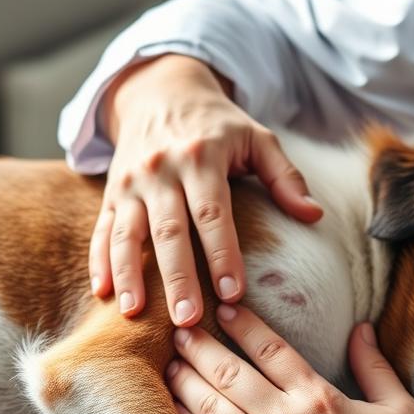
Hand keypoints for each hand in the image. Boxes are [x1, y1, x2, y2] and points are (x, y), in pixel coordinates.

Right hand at [91, 54, 323, 324]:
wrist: (160, 92)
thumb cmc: (218, 125)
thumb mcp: (257, 137)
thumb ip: (285, 176)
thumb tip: (313, 215)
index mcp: (201, 156)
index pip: (212, 213)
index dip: (222, 254)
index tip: (233, 294)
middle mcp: (160, 169)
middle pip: (168, 230)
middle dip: (177, 278)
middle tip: (188, 321)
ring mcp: (130, 183)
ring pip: (127, 234)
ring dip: (130, 275)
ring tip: (135, 314)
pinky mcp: (112, 194)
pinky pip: (102, 230)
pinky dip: (100, 262)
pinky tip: (104, 293)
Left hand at [165, 304, 413, 413]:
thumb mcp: (400, 409)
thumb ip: (374, 366)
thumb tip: (360, 328)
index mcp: (316, 397)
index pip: (269, 348)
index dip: (243, 324)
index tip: (224, 309)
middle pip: (228, 374)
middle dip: (199, 347)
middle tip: (180, 329)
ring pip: (210, 411)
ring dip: (185, 384)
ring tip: (169, 366)